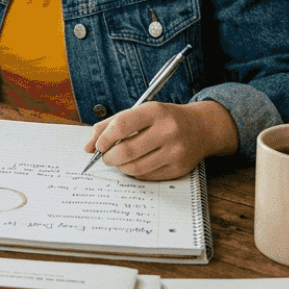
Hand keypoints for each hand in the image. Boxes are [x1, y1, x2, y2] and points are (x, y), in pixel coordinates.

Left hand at [83, 100, 238, 179]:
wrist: (202, 128)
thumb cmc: (164, 119)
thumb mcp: (141, 112)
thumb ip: (111, 124)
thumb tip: (87, 146)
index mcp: (155, 111)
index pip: (121, 125)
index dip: (104, 138)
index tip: (97, 145)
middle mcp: (167, 131)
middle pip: (126, 150)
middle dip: (109, 157)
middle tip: (105, 157)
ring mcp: (175, 151)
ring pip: (135, 167)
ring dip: (120, 167)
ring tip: (118, 161)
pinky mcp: (179, 168)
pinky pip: (147, 176)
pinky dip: (134, 173)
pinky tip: (134, 165)